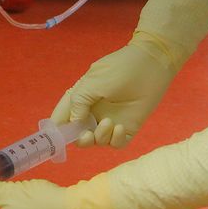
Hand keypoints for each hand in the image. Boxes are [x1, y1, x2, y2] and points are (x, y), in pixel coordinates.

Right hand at [50, 41, 176, 148]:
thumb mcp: (92, 82)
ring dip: (99, 137)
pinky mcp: (127, 127)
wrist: (152, 65)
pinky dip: (115, 140)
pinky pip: (116, 143)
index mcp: (81, 98)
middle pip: (78, 134)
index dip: (57, 128)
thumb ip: (78, 102)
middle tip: (86, 135)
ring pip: (96, 141)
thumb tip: (73, 123)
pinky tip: (119, 128)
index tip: (55, 137)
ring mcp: (110, 121)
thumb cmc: (120, 68)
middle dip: (79, 139)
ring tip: (109, 123)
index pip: (63, 117)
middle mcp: (93, 112)